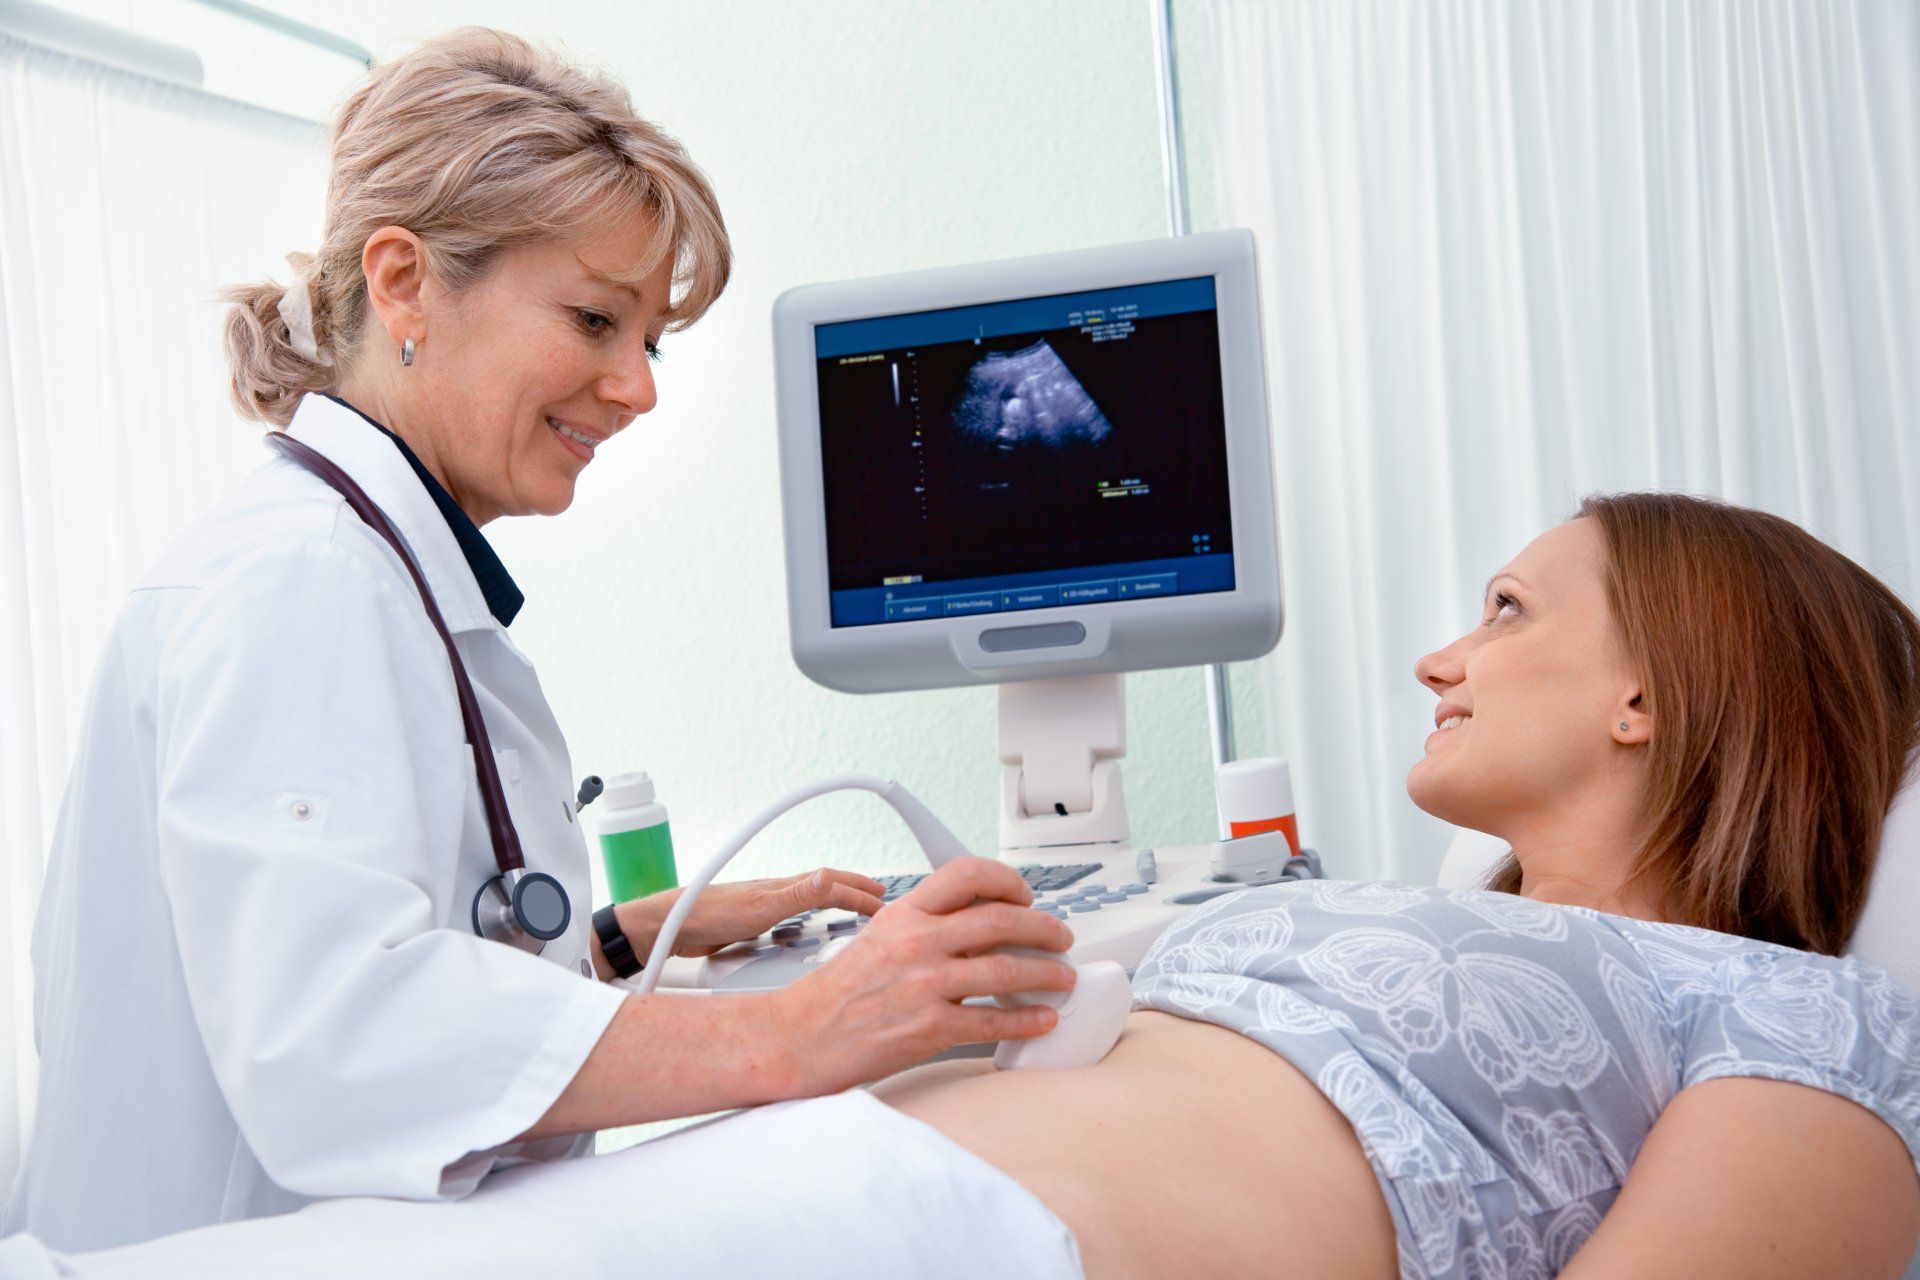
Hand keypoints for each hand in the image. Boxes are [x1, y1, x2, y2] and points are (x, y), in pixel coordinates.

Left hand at [633, 867, 889, 958]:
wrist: (668, 926)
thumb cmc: (709, 912)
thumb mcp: (761, 907)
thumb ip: (797, 893)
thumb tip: (832, 876)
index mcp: (785, 887)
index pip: (835, 886)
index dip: (862, 894)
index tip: (886, 904)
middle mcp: (777, 894)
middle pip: (825, 889)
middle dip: (854, 892)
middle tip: (879, 898)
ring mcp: (764, 909)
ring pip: (808, 906)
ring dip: (834, 907)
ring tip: (853, 915)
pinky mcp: (751, 926)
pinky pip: (790, 924)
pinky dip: (808, 926)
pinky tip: (805, 940)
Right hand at [770, 856, 1078, 1096]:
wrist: (800, 1037)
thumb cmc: (838, 993)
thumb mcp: (879, 938)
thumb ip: (926, 927)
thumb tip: (981, 928)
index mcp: (904, 915)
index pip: (966, 874)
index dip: (1007, 880)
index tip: (1027, 896)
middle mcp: (916, 943)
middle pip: (1001, 919)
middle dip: (1044, 928)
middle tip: (1061, 938)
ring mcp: (924, 985)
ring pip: (1007, 968)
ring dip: (1047, 973)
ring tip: (1062, 978)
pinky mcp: (929, 1028)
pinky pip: (993, 1020)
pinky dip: (1027, 1019)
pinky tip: (1043, 1018)